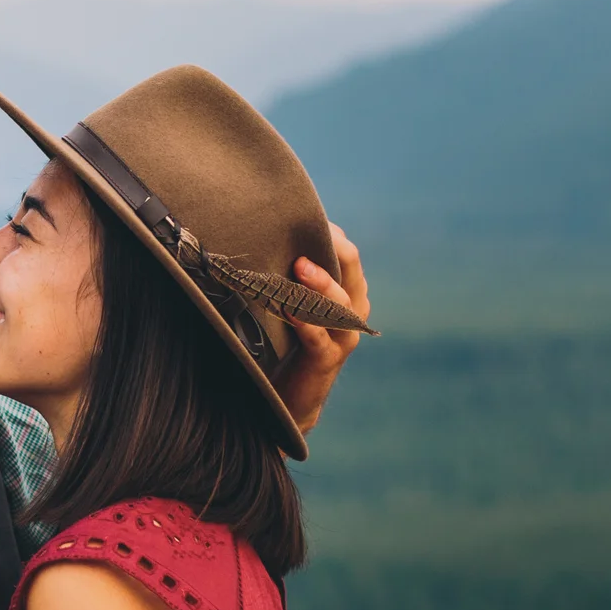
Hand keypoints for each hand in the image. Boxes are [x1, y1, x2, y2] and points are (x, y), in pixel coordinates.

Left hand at [277, 223, 371, 434]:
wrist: (287, 395)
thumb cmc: (284, 337)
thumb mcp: (290, 298)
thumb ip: (287, 272)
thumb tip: (259, 231)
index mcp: (346, 288)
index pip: (345, 250)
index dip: (328, 231)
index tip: (300, 214)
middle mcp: (351, 308)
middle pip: (350, 267)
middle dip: (330, 247)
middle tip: (306, 231)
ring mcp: (342, 334)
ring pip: (339, 302)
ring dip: (319, 283)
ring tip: (299, 267)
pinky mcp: (327, 359)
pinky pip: (320, 337)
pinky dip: (306, 323)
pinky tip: (291, 311)